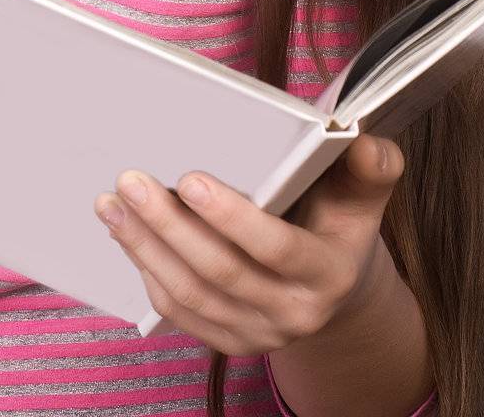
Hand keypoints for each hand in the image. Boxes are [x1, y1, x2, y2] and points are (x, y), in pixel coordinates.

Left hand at [94, 134, 404, 354]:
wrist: (336, 284)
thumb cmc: (340, 220)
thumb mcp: (364, 191)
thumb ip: (370, 166)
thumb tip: (364, 141)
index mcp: (329, 273)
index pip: (276, 247)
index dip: (230, 216)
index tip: (189, 179)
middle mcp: (295, 313)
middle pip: (220, 272)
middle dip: (169, 225)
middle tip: (131, 181)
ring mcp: (259, 333)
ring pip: (191, 294)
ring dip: (145, 247)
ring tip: (113, 203)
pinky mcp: (229, 340)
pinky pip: (180, 313)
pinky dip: (148, 272)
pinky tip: (126, 235)